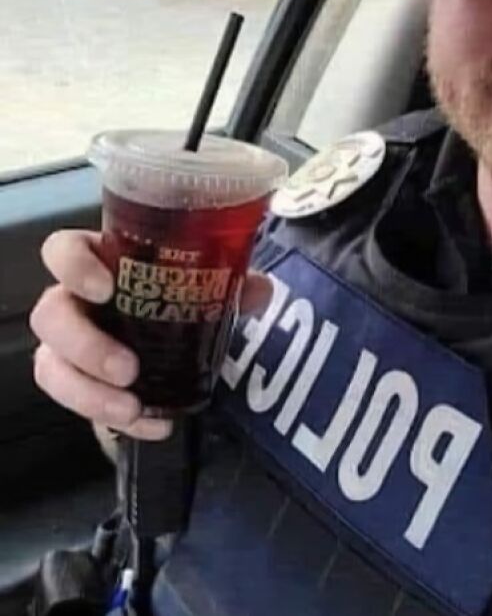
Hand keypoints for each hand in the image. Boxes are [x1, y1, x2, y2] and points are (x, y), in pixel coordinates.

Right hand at [30, 229, 270, 440]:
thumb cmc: (175, 299)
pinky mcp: (77, 384)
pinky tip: (151, 424)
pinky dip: (111, 418)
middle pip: (49, 314)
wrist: (172, 344)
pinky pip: (77, 405)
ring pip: (51, 366)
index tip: (105, 288)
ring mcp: (69, 345)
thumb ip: (233, 283)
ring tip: (132, 406)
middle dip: (84, 344)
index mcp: (101, 263)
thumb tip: (260, 290)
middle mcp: (75, 301)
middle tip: (128, 368)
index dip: (72, 266)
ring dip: (88, 391)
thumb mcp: (206, 285)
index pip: (63, 250)